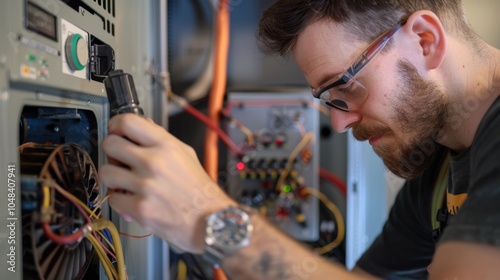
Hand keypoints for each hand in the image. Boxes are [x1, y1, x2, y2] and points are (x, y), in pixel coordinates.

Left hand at [99, 114, 235, 252]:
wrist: (211, 220)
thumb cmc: (200, 189)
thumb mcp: (186, 154)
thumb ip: (162, 139)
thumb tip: (144, 125)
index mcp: (166, 145)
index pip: (127, 122)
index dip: (116, 125)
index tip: (117, 132)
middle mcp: (153, 162)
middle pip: (110, 144)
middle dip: (112, 152)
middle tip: (121, 161)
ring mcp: (145, 186)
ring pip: (106, 172)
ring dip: (113, 178)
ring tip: (126, 183)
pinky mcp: (140, 209)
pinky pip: (113, 198)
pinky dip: (121, 201)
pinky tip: (134, 200)